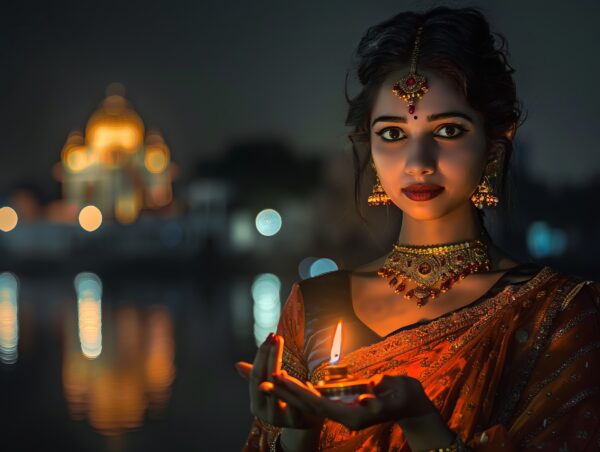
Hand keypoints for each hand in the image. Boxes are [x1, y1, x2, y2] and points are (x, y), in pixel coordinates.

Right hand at [235, 333, 323, 429]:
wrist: (306, 421)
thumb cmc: (286, 402)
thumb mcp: (272, 388)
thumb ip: (257, 377)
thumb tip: (237, 365)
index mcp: (255, 401)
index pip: (256, 374)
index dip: (261, 355)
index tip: (269, 336)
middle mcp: (263, 411)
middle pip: (266, 380)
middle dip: (271, 358)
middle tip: (276, 338)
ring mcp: (278, 418)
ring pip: (279, 395)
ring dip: (280, 380)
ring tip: (281, 366)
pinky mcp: (295, 423)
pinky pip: (296, 408)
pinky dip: (299, 395)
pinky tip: (304, 383)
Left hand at [270, 372, 437, 430]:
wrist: (412, 402)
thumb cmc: (405, 397)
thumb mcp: (394, 397)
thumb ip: (377, 401)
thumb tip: (363, 400)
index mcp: (352, 417)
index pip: (319, 404)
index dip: (299, 392)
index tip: (282, 380)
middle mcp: (343, 416)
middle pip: (310, 404)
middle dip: (288, 391)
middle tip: (267, 378)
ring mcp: (342, 410)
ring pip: (311, 401)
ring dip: (292, 390)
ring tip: (272, 376)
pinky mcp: (343, 404)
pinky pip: (319, 397)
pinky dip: (304, 390)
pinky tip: (291, 381)